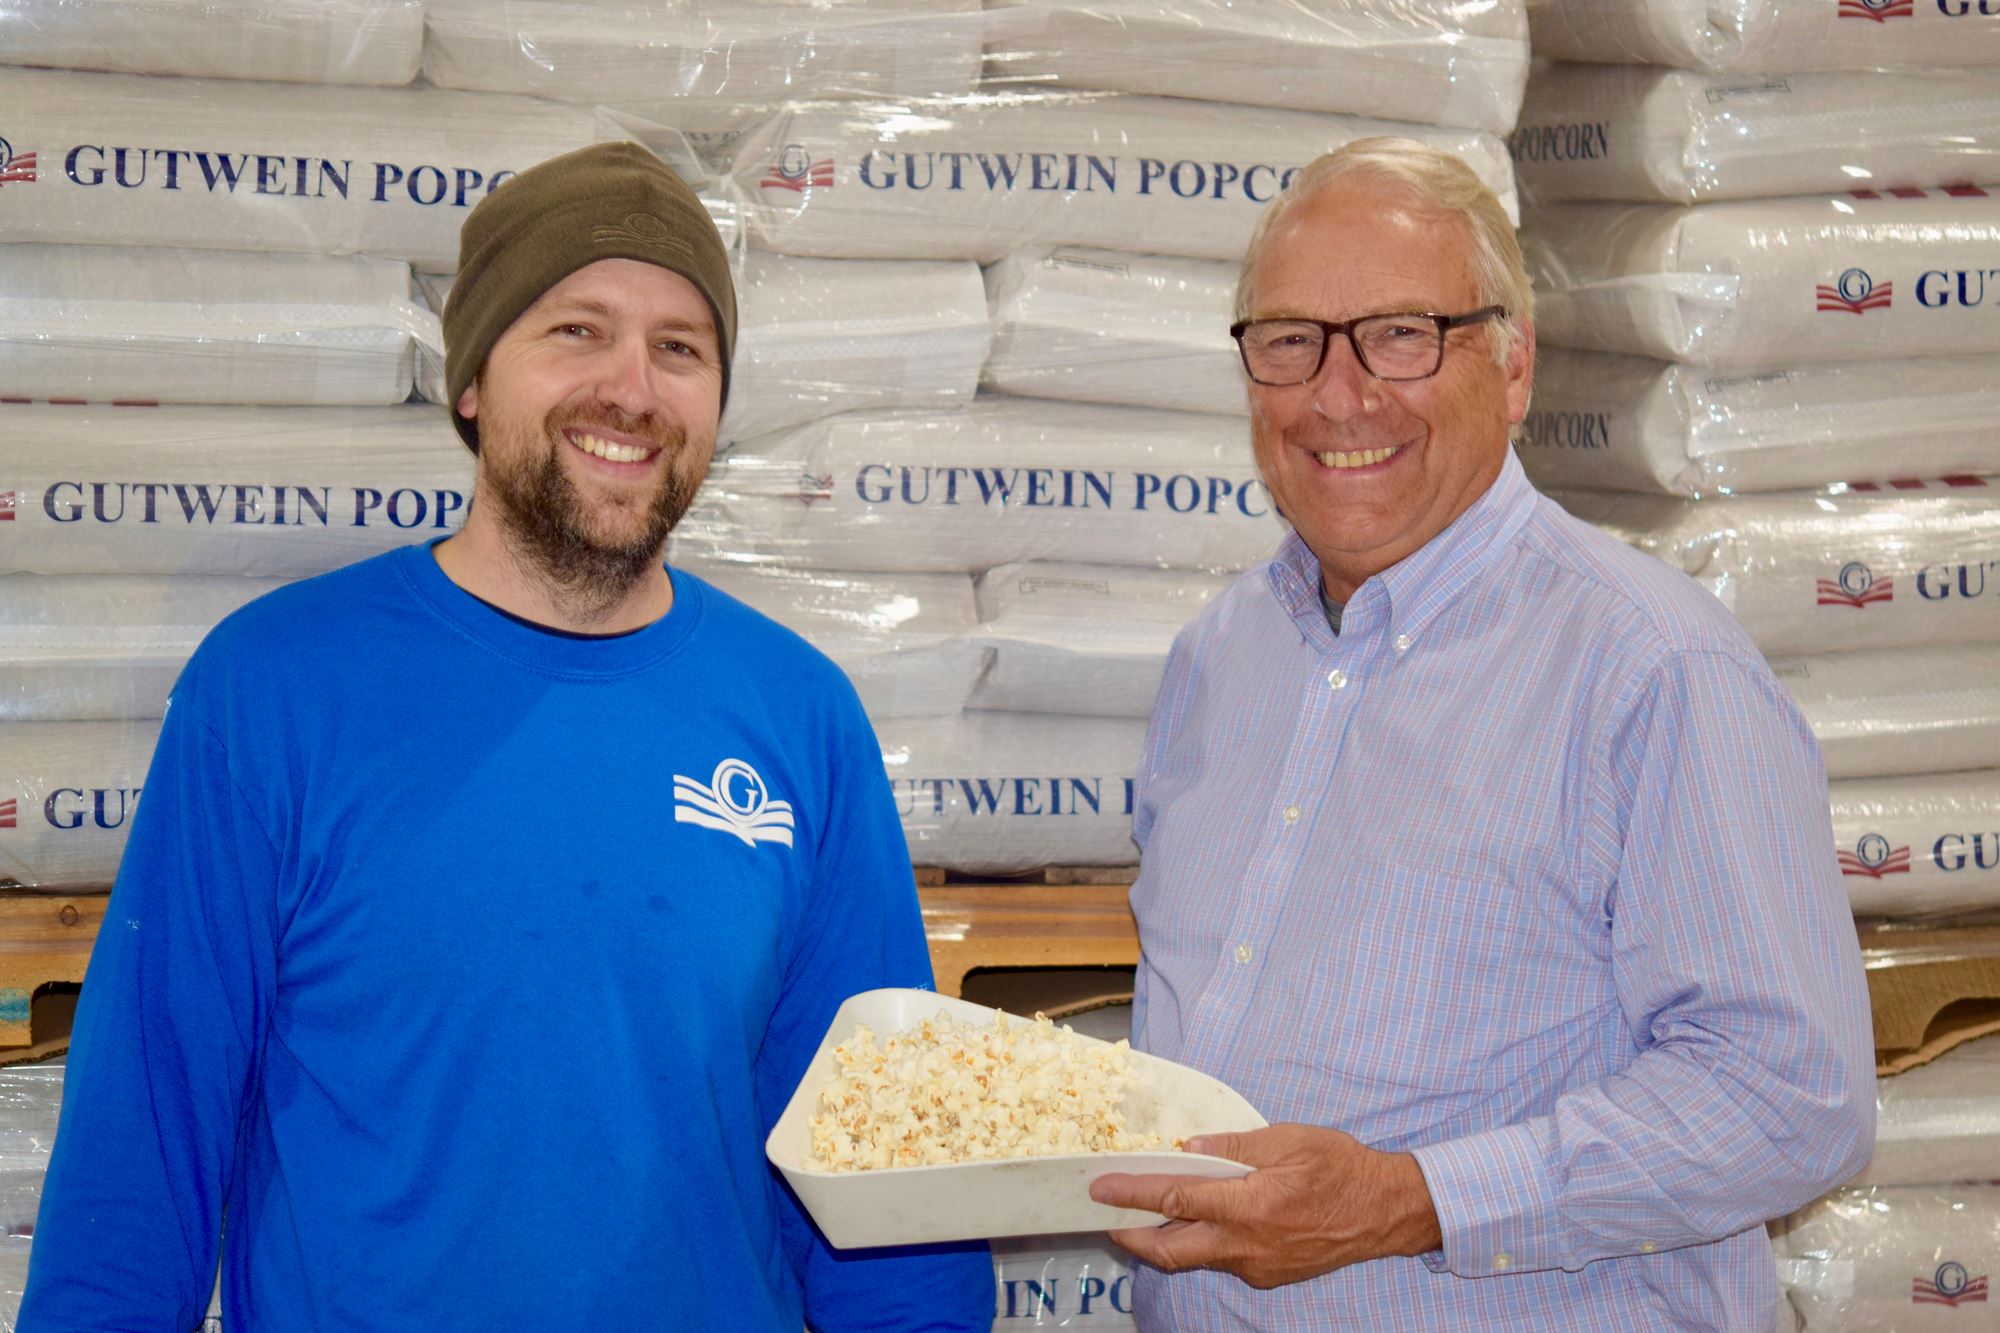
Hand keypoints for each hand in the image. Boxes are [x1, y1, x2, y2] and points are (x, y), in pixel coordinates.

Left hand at [1088, 1123, 1442, 1289]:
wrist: (1386, 1211)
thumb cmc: (1341, 1168)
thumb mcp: (1289, 1140)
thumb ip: (1235, 1145)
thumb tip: (1189, 1146)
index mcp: (1251, 1206)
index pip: (1176, 1199)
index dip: (1132, 1194)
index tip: (1101, 1189)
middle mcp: (1248, 1245)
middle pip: (1171, 1250)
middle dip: (1132, 1236)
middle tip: (1107, 1216)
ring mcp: (1258, 1266)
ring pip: (1196, 1258)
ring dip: (1166, 1239)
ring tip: (1146, 1213)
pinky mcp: (1269, 1274)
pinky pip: (1222, 1260)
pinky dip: (1201, 1242)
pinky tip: (1199, 1220)